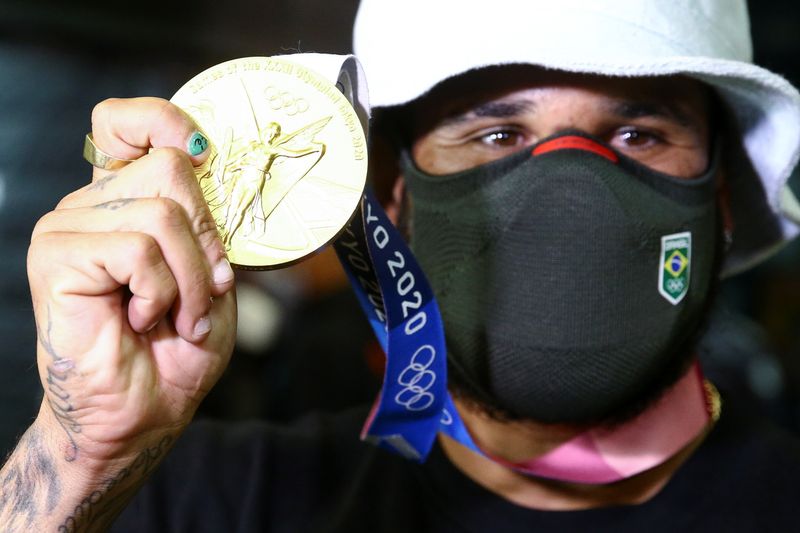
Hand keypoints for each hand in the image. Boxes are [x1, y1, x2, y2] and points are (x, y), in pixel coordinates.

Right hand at [27, 97, 236, 462]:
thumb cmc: (178, 349)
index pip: (126, 122)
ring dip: (189, 278)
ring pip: (162, 212)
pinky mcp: (58, 254)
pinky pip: (138, 248)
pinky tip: (143, 318)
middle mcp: (93, 203)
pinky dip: (162, 291)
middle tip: (200, 293)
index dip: (164, 120)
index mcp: (127, 200)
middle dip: (206, 241)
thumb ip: (208, 224)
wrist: (144, 411)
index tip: (201, 151)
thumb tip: (203, 166)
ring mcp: (70, 225)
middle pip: (172, 168)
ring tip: (176, 316)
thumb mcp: (213, 278)